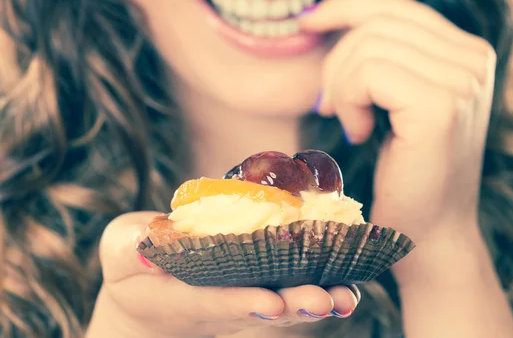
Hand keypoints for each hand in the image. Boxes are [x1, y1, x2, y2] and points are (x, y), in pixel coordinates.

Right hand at [91, 212, 359, 337]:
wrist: (152, 297)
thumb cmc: (133, 268)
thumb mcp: (120, 250)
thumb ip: (129, 246)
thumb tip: (148, 245)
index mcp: (185, 295)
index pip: (217, 301)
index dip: (243, 302)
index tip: (270, 303)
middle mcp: (224, 303)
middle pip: (263, 309)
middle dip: (295, 306)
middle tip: (327, 301)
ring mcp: (246, 299)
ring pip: (286, 306)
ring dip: (317, 302)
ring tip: (348, 297)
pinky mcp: (262, 287)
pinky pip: (293, 288)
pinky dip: (322, 283)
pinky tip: (351, 277)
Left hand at [300, 0, 495, 247]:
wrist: (427, 235)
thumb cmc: (406, 174)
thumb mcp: (395, 101)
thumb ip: (385, 56)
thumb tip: (327, 17)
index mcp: (468, 54)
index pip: (397, 9)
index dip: (347, 8)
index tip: (309, 22)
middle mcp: (474, 60)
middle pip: (379, 24)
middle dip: (338, 62)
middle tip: (329, 106)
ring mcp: (463, 81)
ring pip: (369, 46)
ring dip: (342, 87)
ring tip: (351, 124)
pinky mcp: (441, 106)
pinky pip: (369, 73)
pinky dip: (349, 101)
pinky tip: (359, 133)